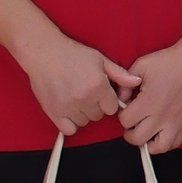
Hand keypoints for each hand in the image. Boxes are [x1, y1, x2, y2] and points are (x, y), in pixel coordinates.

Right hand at [18, 26, 138, 138]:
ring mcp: (68, 107)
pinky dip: (70, 123)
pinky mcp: (54, 112)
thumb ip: (119, 74)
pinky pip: (69, 130)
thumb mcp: (100, 59)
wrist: (44, 52)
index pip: (112, 108)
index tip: (100, 93)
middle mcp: (84, 99)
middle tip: (86, 93)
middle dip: (95, 106)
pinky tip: (68, 111)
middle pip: (98, 116)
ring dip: (83, 114)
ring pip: (84, 122)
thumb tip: (137, 82)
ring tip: (76, 99)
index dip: (107, 100)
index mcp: (98, 86)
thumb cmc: (73, 54)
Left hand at [115, 34, 181, 155]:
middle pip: (137, 139)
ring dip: (148, 142)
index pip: (125, 121)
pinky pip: (174, 144)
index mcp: (149, 102)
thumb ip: (125, 84)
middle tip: (133, 122)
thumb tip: (121, 100)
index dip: (123, 115)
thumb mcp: (140, 66)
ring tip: (147, 131)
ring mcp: (177, 123)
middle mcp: (162, 116)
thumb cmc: (169, 61)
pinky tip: (161, 131)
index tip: (128, 108)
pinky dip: (165, 142)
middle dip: (130, 131)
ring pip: (157, 148)